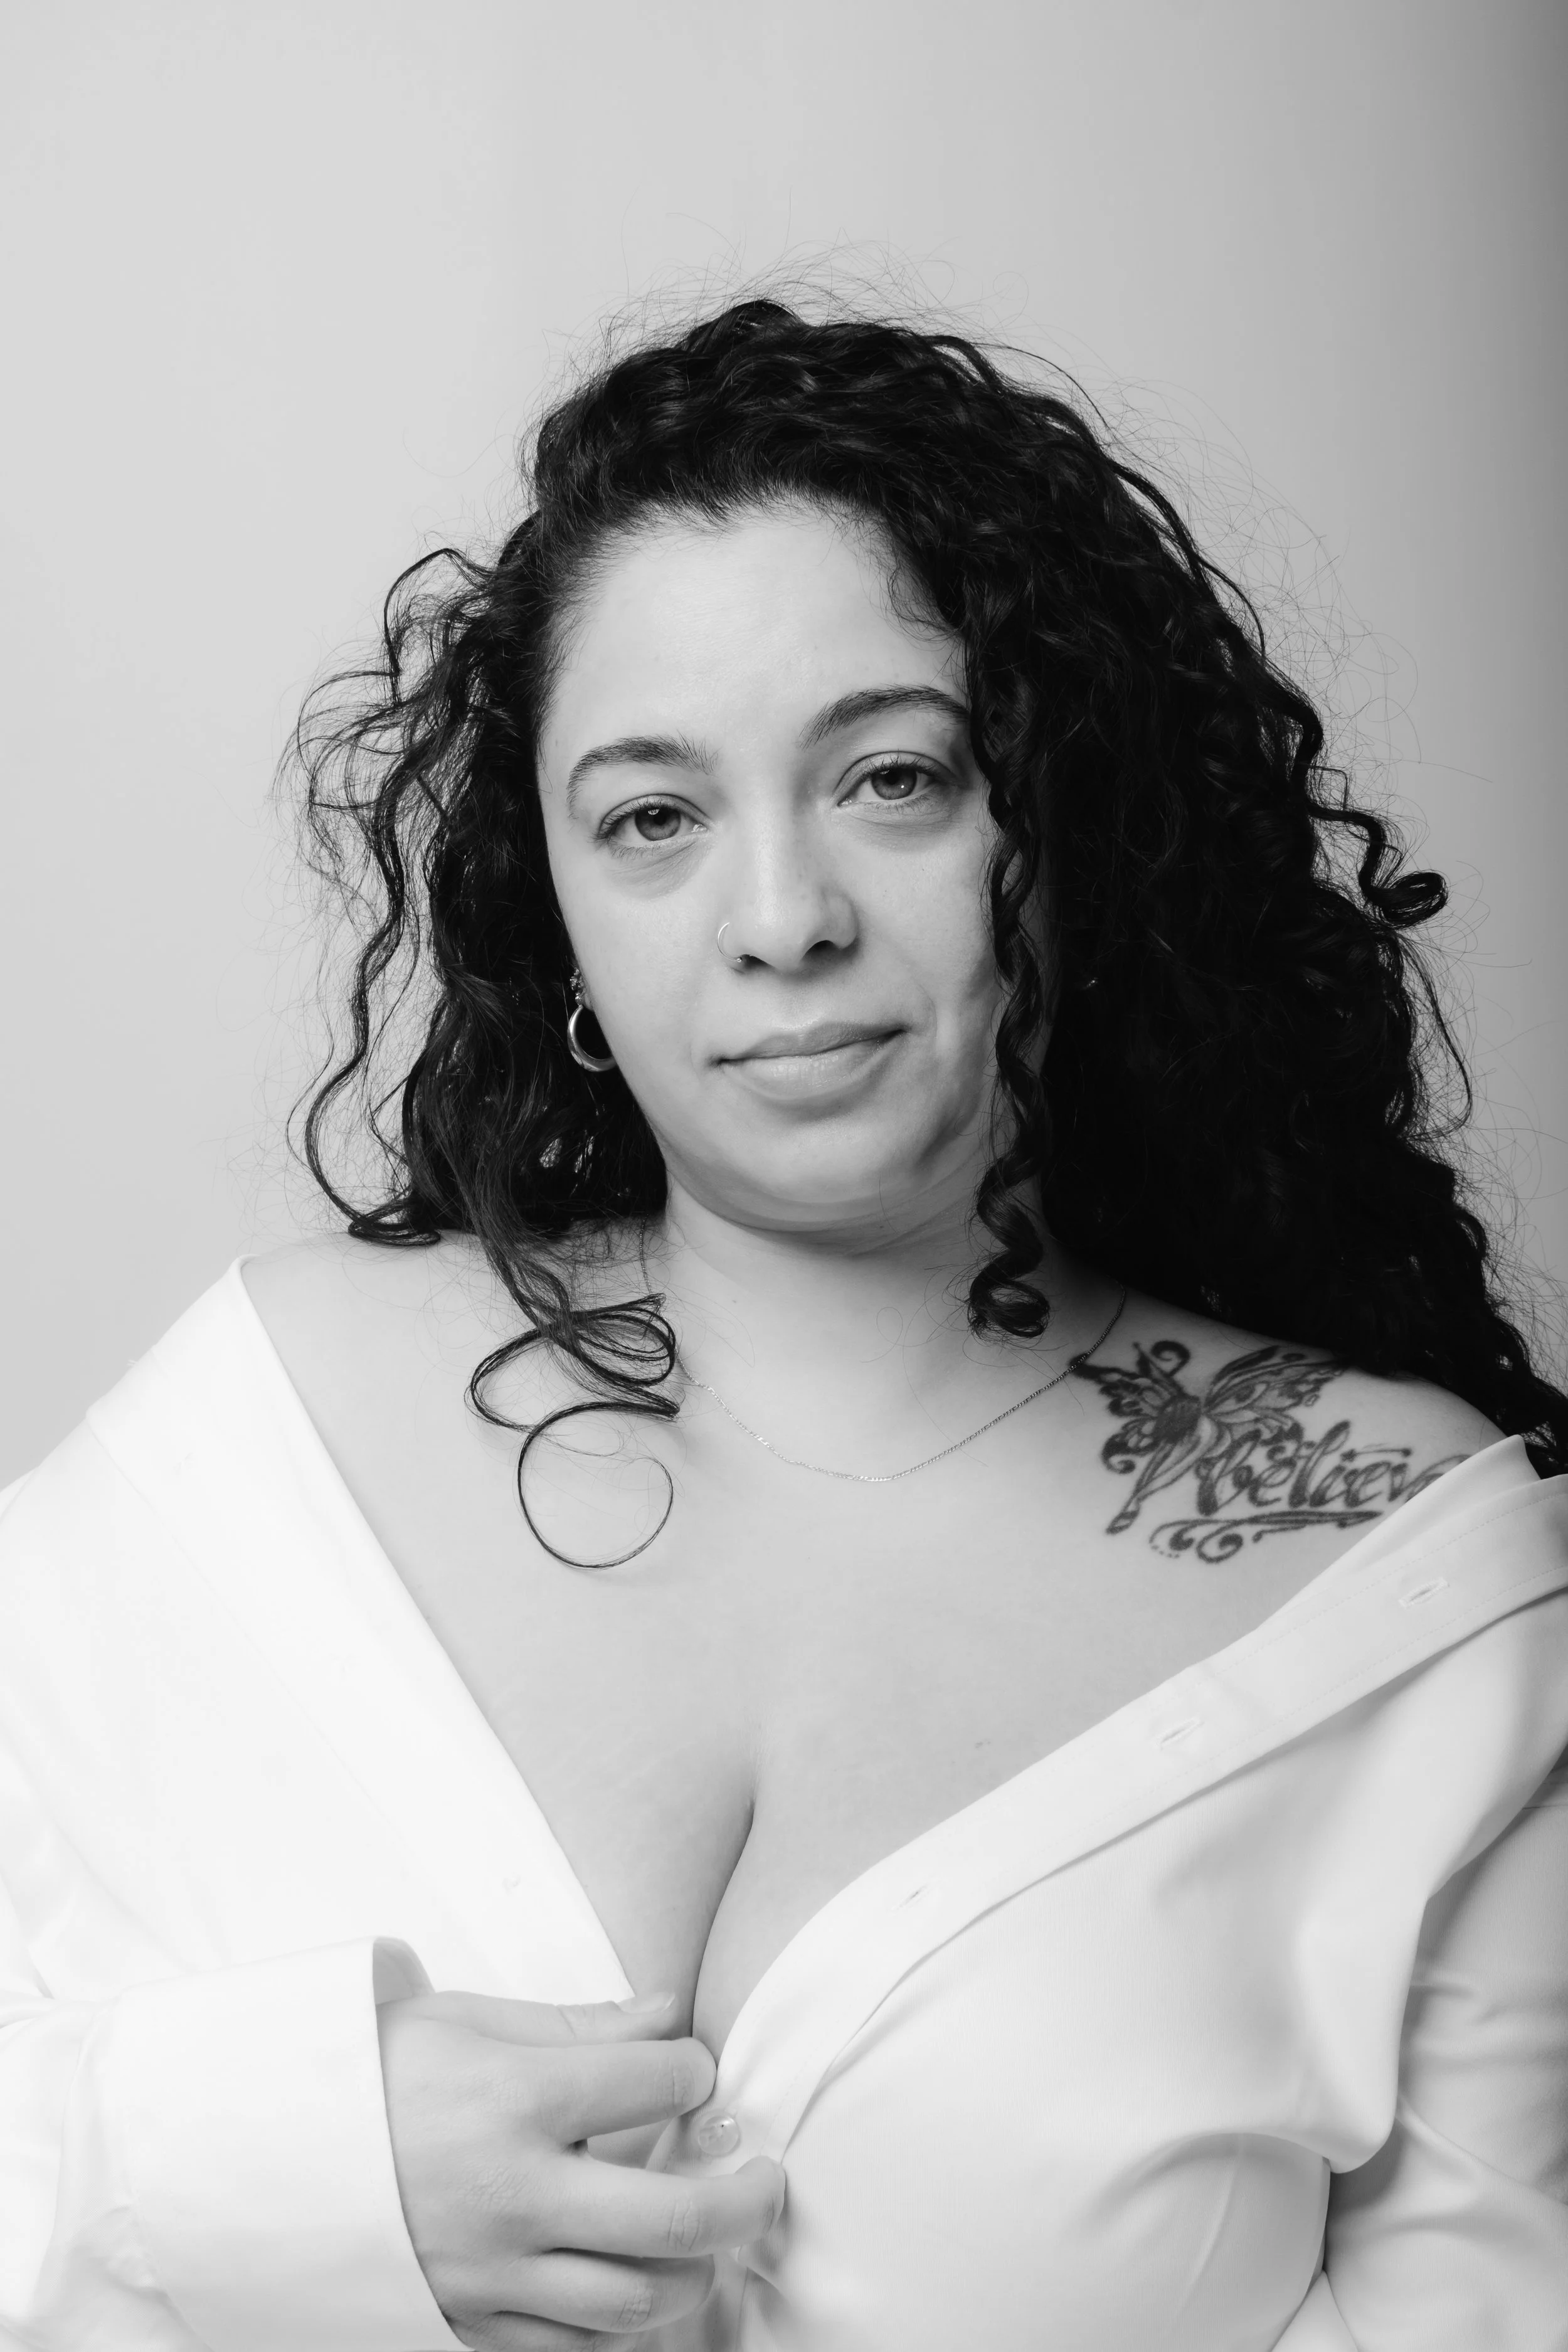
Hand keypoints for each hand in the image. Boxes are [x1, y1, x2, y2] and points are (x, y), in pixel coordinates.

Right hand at [378, 1986, 784, 2349]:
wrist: (262, 2151)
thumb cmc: (371, 2073)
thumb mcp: (467, 2020)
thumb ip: (578, 2023)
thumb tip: (669, 2010)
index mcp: (516, 2100)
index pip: (658, 2083)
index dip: (695, 2070)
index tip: (696, 2071)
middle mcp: (515, 2192)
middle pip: (674, 2216)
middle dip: (746, 2199)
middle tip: (768, 2178)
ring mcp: (493, 2269)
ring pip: (634, 2298)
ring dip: (694, 2273)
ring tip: (711, 2239)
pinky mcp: (468, 2321)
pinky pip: (569, 2349)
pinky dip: (617, 2327)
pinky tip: (635, 2287)